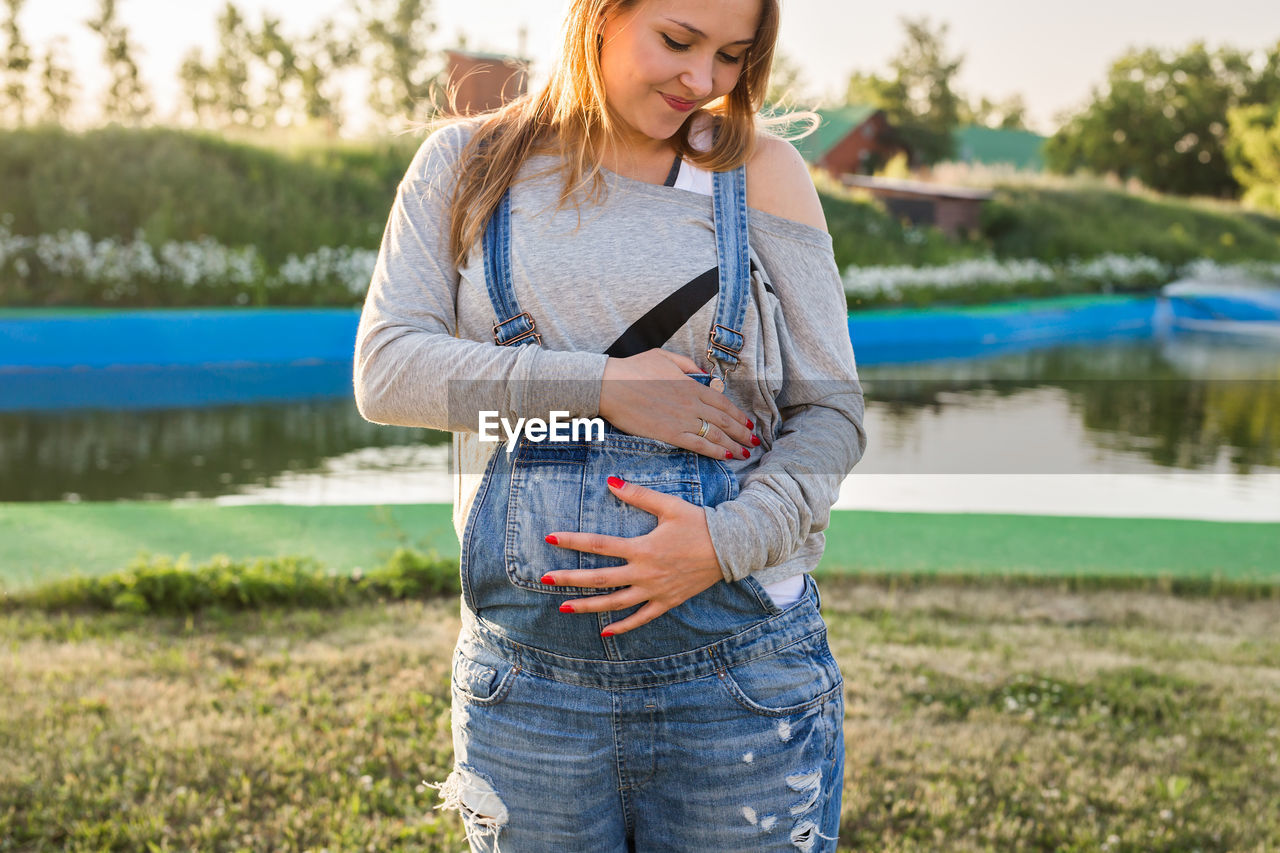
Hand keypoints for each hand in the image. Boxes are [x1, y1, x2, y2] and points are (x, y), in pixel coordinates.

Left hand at [540, 477, 723, 634]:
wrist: (730, 547)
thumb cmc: (699, 523)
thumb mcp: (669, 505)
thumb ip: (638, 495)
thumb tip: (611, 482)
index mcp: (642, 548)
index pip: (599, 545)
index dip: (573, 541)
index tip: (550, 539)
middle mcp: (645, 573)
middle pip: (600, 579)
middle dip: (570, 580)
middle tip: (545, 580)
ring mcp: (655, 591)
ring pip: (615, 603)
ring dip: (588, 606)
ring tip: (564, 608)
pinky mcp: (667, 602)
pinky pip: (641, 618)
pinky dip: (623, 626)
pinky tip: (604, 631)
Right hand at [599, 349, 758, 461]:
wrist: (611, 385)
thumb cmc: (633, 369)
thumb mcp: (663, 357)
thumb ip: (686, 365)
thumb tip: (702, 374)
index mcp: (691, 384)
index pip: (723, 402)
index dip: (738, 414)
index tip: (747, 423)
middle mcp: (692, 402)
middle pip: (725, 420)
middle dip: (742, 433)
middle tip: (753, 442)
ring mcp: (683, 419)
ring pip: (716, 434)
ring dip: (734, 444)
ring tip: (745, 453)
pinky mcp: (670, 433)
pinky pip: (699, 444)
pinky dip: (715, 451)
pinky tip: (726, 456)